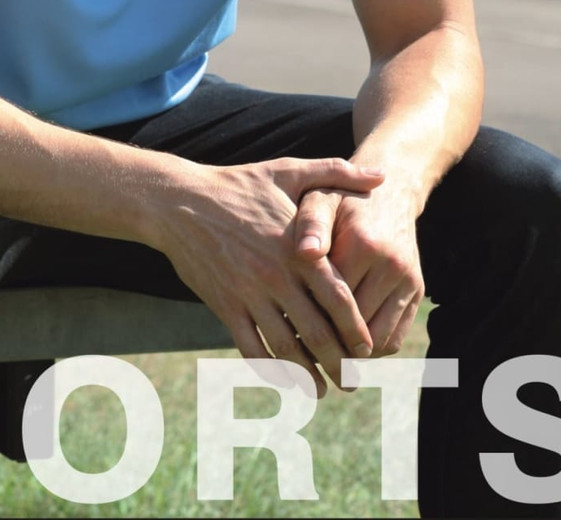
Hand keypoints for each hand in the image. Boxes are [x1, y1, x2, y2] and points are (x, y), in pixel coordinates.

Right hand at [153, 155, 383, 395]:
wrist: (179, 200)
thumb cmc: (238, 183)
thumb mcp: (288, 170)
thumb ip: (335, 173)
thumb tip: (381, 175)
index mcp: (298, 248)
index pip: (338, 298)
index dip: (356, 328)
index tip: (368, 348)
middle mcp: (276, 276)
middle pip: (316, 332)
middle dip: (340, 362)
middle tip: (353, 381)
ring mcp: (248, 294)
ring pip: (285, 347)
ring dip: (307, 375)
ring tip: (322, 391)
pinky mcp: (224, 305)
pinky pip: (250, 347)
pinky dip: (268, 369)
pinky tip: (281, 379)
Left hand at [294, 177, 424, 382]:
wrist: (390, 191)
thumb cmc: (341, 198)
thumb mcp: (321, 199)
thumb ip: (311, 224)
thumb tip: (304, 252)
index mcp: (363, 244)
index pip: (330, 300)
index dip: (304, 318)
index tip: (280, 330)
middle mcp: (391, 265)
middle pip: (354, 326)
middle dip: (325, 344)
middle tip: (295, 355)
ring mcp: (409, 281)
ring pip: (376, 341)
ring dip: (349, 355)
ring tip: (317, 357)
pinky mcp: (417, 292)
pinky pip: (394, 338)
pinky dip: (369, 351)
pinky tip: (343, 346)